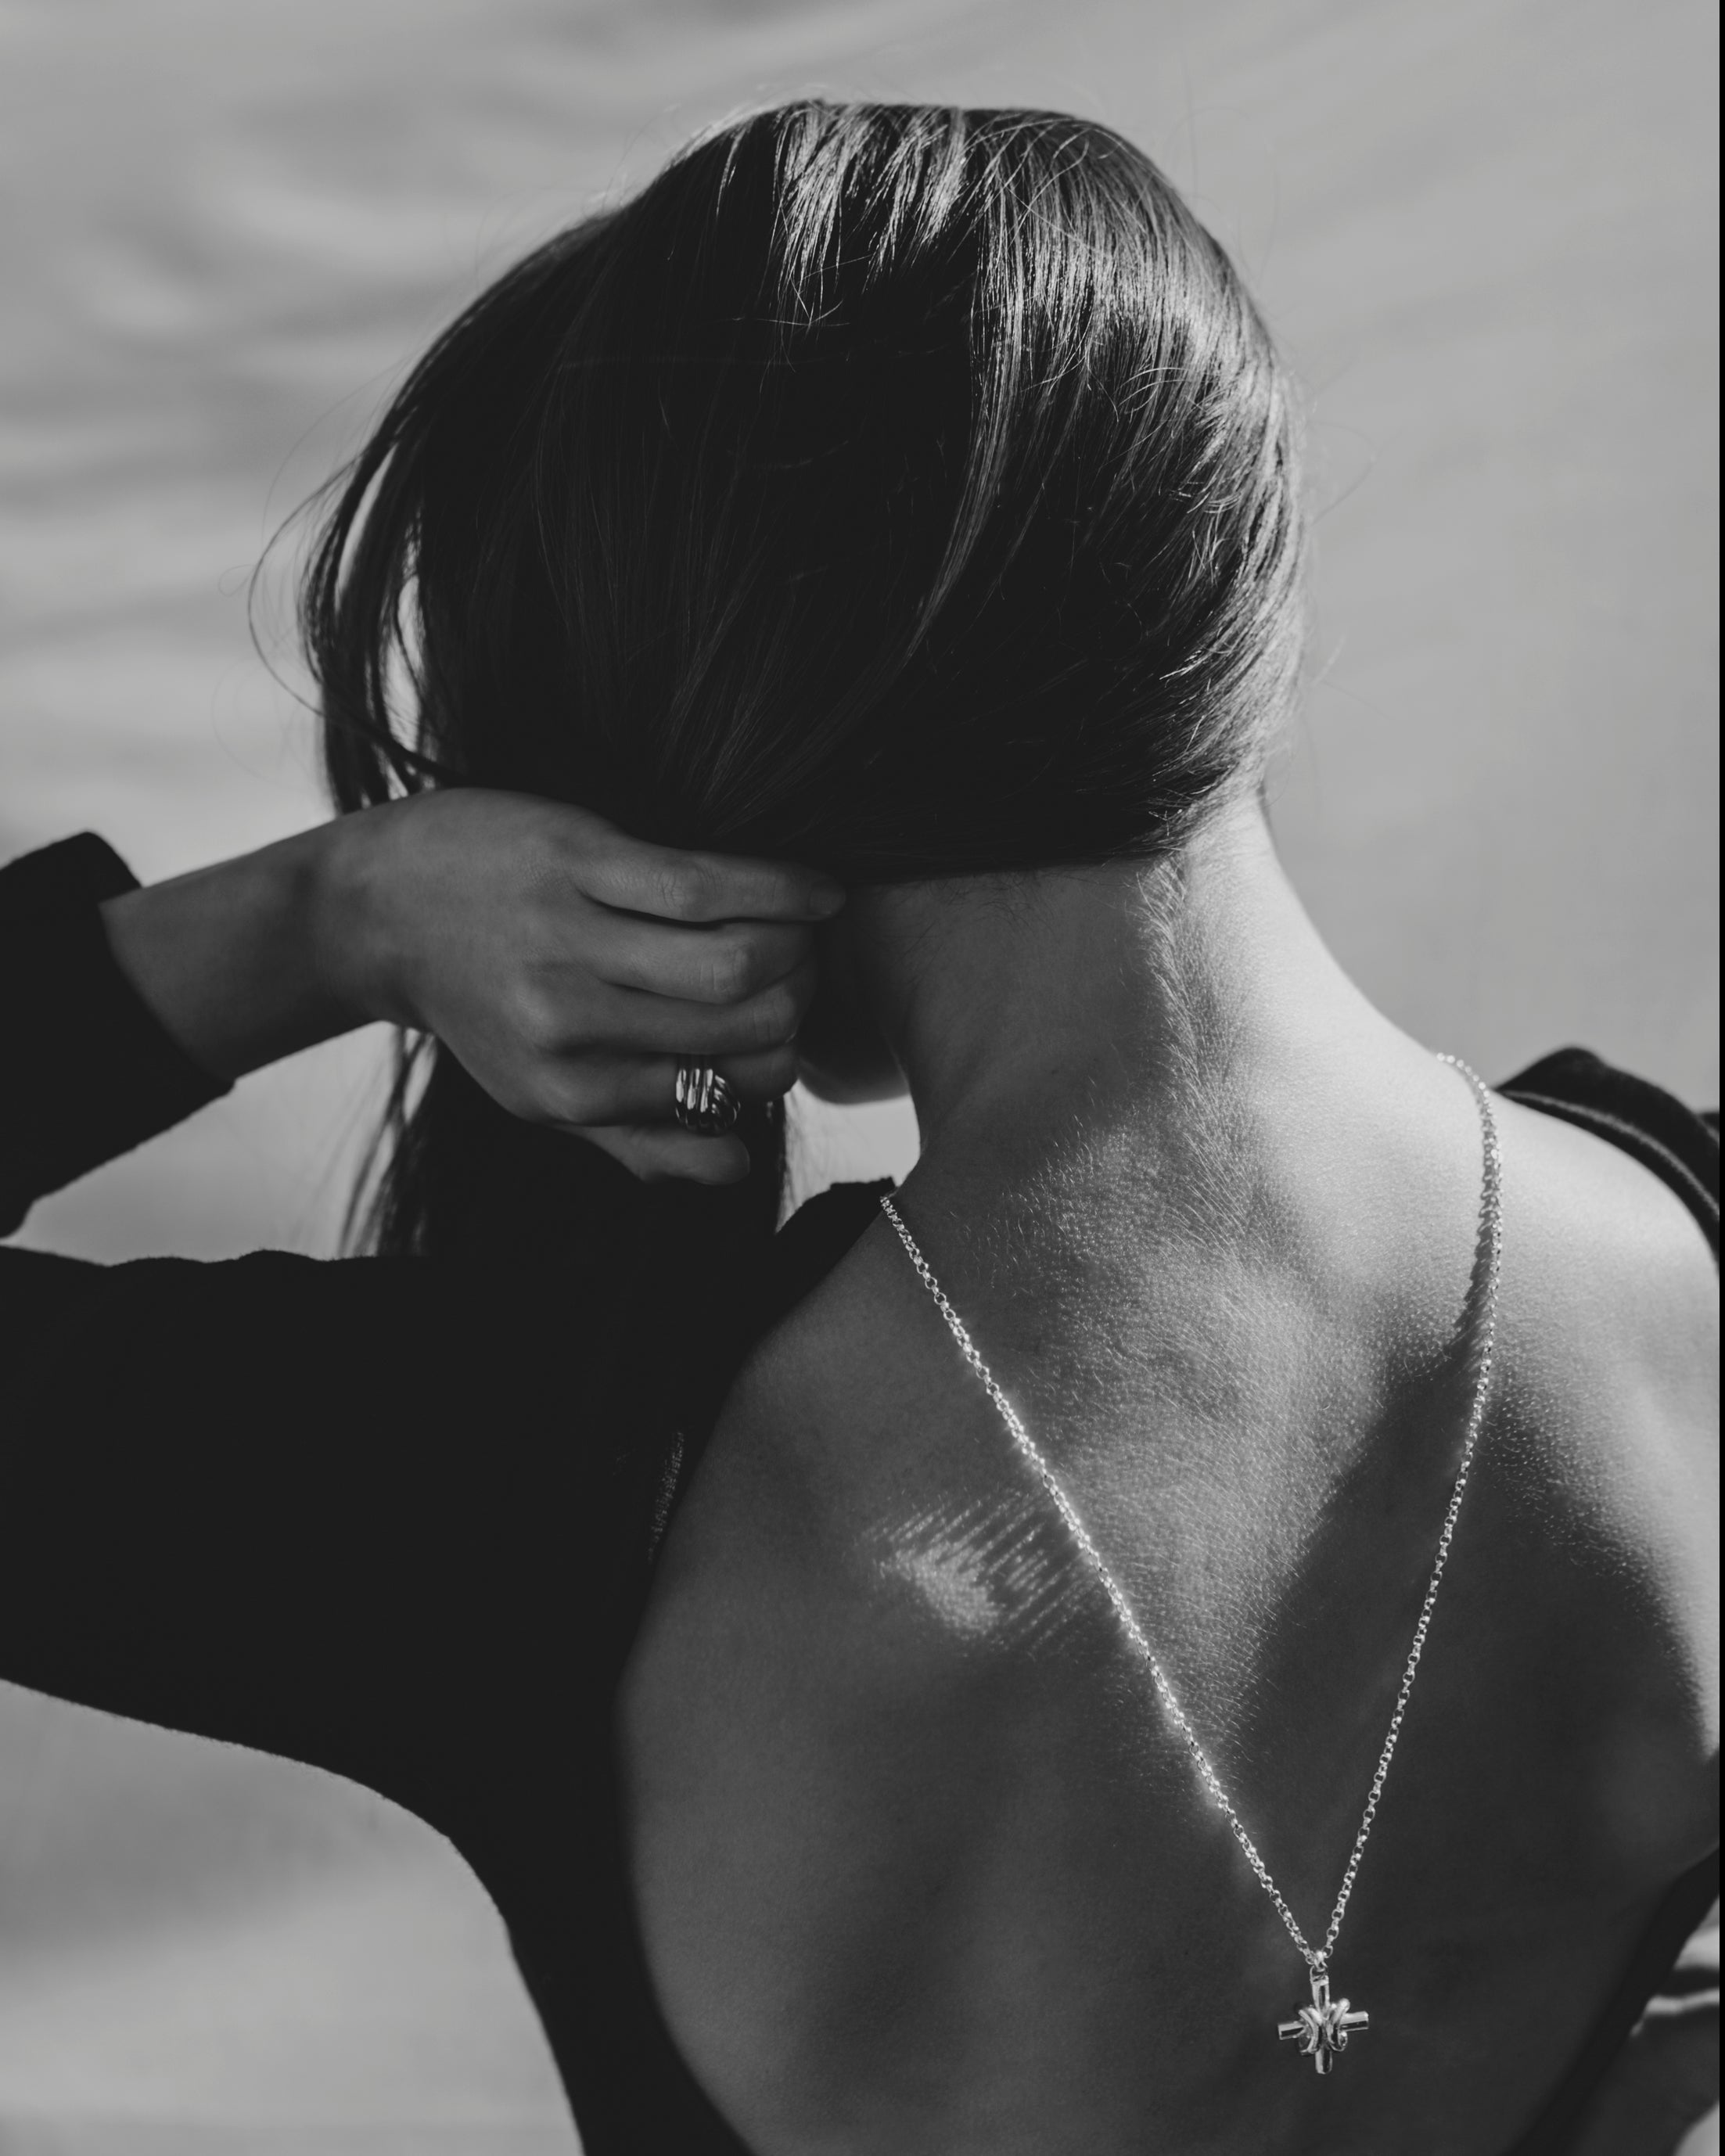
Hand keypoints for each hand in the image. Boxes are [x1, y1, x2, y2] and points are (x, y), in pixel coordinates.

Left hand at [328, 790, 841, 1183]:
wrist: (380, 908)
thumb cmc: (483, 997)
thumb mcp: (543, 1091)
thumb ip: (637, 1139)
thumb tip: (737, 1167)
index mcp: (571, 1096)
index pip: (731, 1087)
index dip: (785, 1054)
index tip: (789, 1021)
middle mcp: (569, 1030)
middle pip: (748, 1025)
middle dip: (803, 997)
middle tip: (806, 968)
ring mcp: (569, 944)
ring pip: (737, 960)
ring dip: (797, 943)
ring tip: (804, 928)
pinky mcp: (573, 862)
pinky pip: (704, 884)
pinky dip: (780, 886)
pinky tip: (815, 890)